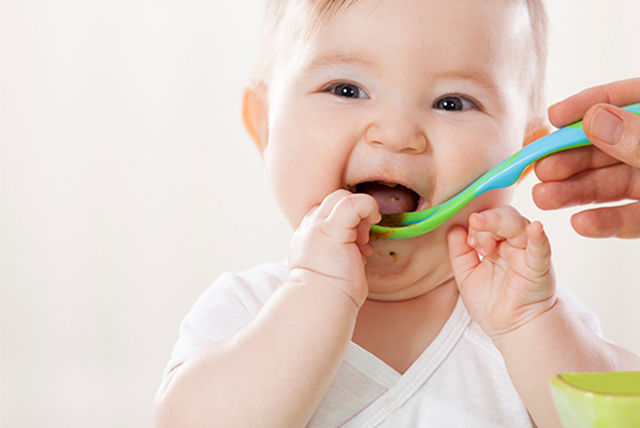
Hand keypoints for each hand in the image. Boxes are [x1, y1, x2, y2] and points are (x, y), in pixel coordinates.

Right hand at [287, 190, 380, 307]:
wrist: (321, 304)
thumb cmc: (331, 293)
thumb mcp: (331, 265)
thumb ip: (339, 249)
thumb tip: (360, 245)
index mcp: (307, 235)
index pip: (327, 211)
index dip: (347, 221)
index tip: (356, 243)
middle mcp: (308, 227)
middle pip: (333, 199)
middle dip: (354, 214)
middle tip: (362, 239)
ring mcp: (316, 226)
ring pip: (341, 196)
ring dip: (360, 214)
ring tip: (362, 240)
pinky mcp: (331, 229)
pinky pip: (354, 203)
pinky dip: (368, 207)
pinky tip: (373, 221)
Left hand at [446, 206, 555, 339]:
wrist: (509, 329)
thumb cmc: (490, 303)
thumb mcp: (466, 275)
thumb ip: (459, 252)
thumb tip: (454, 228)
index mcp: (497, 243)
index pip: (488, 220)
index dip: (476, 226)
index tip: (468, 243)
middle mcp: (513, 244)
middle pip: (504, 216)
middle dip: (486, 222)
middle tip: (475, 242)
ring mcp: (527, 254)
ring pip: (519, 225)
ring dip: (500, 225)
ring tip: (486, 244)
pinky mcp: (539, 268)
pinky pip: (541, 249)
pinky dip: (538, 237)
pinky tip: (535, 228)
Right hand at [532, 77, 639, 237]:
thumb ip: (639, 138)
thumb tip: (594, 119)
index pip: (626, 99)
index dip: (587, 105)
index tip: (554, 116)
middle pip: (608, 146)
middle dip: (571, 157)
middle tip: (540, 169)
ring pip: (613, 183)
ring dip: (576, 191)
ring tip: (545, 198)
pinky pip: (631, 216)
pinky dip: (606, 221)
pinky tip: (580, 223)